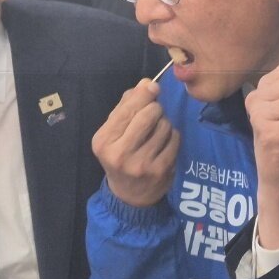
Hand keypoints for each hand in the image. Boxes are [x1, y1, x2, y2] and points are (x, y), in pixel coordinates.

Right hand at [91, 80, 179, 206]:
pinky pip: (175, 139)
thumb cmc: (120, 155)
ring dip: (164, 123)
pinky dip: (172, 135)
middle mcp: (120, 153)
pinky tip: (164, 143)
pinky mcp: (161, 170)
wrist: (129, 195)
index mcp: (103, 141)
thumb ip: (127, 106)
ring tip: (156, 132)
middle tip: (153, 114)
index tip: (152, 88)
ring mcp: (142, 164)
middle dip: (155, 108)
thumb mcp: (113, 132)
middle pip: (149, 114)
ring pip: (164, 125)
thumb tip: (147, 83)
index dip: (144, 94)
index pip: (127, 109)